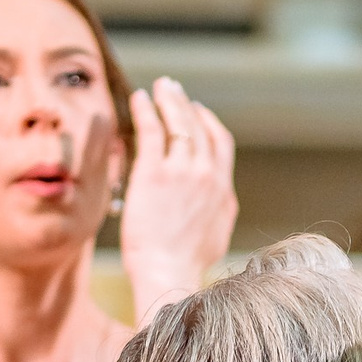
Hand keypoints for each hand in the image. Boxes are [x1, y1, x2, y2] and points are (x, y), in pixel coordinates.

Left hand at [121, 77, 236, 323]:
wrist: (169, 274)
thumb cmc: (185, 266)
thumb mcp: (214, 238)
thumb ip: (217, 212)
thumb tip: (219, 204)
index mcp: (223, 192)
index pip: (221, 145)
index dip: (209, 124)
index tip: (198, 112)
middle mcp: (207, 176)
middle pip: (200, 127)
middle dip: (186, 104)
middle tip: (173, 89)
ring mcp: (182, 172)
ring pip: (179, 123)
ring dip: (169, 100)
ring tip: (159, 87)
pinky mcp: (155, 172)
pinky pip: (152, 129)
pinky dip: (146, 110)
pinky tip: (138, 99)